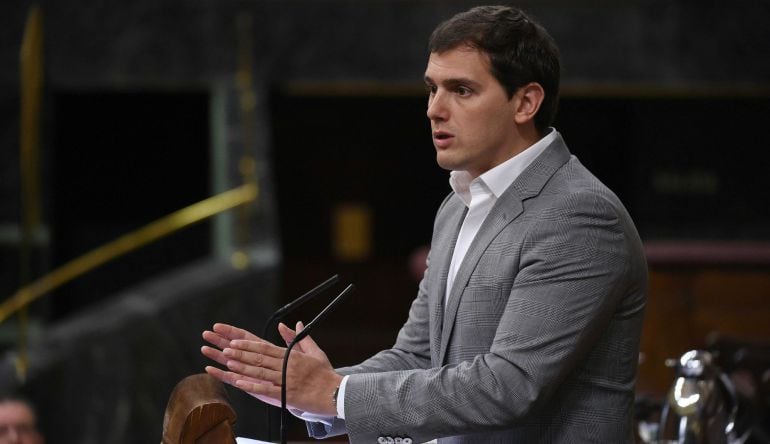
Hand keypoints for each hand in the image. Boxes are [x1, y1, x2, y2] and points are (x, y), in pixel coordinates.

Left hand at [201, 322, 341, 415]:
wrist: (336, 393)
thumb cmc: (325, 374)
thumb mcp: (315, 352)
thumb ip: (301, 338)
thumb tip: (295, 323)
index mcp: (292, 356)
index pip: (266, 348)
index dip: (249, 345)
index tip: (236, 342)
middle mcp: (287, 367)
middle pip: (260, 358)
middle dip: (241, 353)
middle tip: (226, 349)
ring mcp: (286, 381)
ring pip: (260, 372)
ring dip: (243, 367)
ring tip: (229, 362)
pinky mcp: (287, 395)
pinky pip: (266, 389)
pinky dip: (252, 385)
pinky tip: (240, 382)